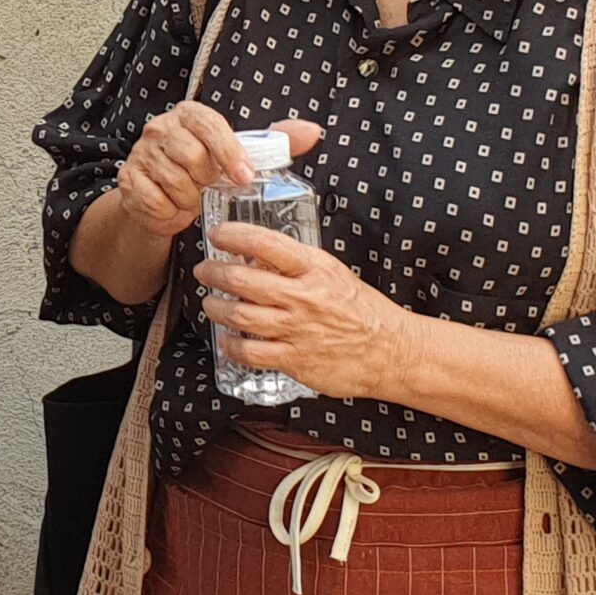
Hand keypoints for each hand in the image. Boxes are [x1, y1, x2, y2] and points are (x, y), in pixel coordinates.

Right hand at [116, 107, 322, 240]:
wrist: (164, 198)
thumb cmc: (205, 171)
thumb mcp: (239, 155)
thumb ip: (276, 142)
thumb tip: (312, 131)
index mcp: (190, 114)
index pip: (210, 125)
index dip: (229, 152)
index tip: (245, 176)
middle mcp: (161, 127)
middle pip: (192, 157)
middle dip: (207, 181)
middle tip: (208, 186)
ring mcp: (141, 153)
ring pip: (175, 183)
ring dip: (190, 199)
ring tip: (191, 197)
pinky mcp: (128, 179)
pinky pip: (156, 201)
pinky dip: (170, 212)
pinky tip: (172, 206)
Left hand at [193, 220, 414, 401]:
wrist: (390, 350)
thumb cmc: (362, 310)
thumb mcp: (332, 274)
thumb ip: (297, 265)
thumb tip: (257, 254)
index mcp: (314, 269)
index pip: (265, 243)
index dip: (234, 235)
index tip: (217, 234)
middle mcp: (303, 297)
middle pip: (242, 280)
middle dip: (214, 273)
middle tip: (204, 270)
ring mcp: (297, 329)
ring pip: (240, 316)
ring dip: (216, 308)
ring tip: (210, 303)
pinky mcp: (295, 360)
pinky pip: (250, 352)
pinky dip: (230, 345)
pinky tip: (226, 340)